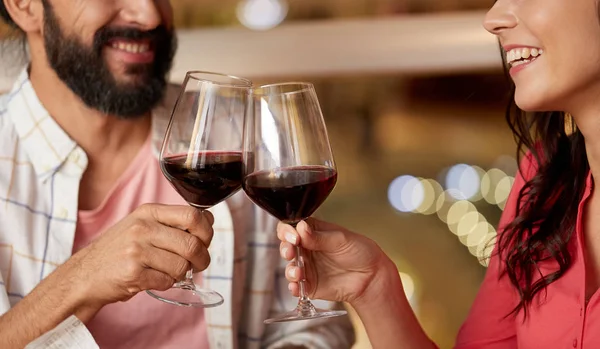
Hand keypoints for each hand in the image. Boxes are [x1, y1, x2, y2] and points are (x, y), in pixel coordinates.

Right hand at [67, 203, 213, 307]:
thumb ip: (172, 222)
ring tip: (170, 272)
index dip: (207, 231)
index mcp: (149, 212)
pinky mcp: (133, 273)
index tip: (205, 241)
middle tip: (199, 264)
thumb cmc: (119, 251)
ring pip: (181, 265)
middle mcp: (142, 227)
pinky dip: (167, 283)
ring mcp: (136, 250)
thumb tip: (208, 222)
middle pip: (192, 243)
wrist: (84, 275)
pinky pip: (167, 281)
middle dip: (202, 258)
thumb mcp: (142, 225)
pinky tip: (155, 279)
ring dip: (182, 273)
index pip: (193, 215)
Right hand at [277, 218, 394, 305]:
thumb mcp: (340, 239)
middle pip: (286, 246)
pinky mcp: (310, 285)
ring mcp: (307, 267)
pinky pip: (296, 287)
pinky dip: (293, 287)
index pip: (291, 227)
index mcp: (312, 232)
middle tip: (291, 252)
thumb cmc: (360, 251)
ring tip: (298, 272)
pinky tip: (297, 286)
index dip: (287, 230)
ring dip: (290, 269)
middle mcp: (306, 249)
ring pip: (289, 267)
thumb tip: (300, 228)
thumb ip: (318, 237)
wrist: (372, 276)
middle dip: (285, 249)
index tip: (293, 236)